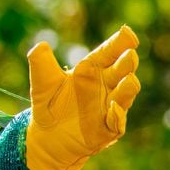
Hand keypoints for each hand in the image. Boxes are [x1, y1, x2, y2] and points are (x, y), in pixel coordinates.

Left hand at [26, 25, 140, 169]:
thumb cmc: (49, 105)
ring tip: (128, 79)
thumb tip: (40, 46)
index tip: (127, 33)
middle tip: (129, 54)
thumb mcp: (43, 83)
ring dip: (127, 87)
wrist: (46, 137)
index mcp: (93, 69)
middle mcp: (107, 85)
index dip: (119, 42)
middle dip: (127, 63)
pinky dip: (117, 115)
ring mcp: (111, 106)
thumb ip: (41, 64)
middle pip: (122, 70)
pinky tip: (113, 108)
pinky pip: (117, 121)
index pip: (109, 52)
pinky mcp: (109, 128)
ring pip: (125, 94)